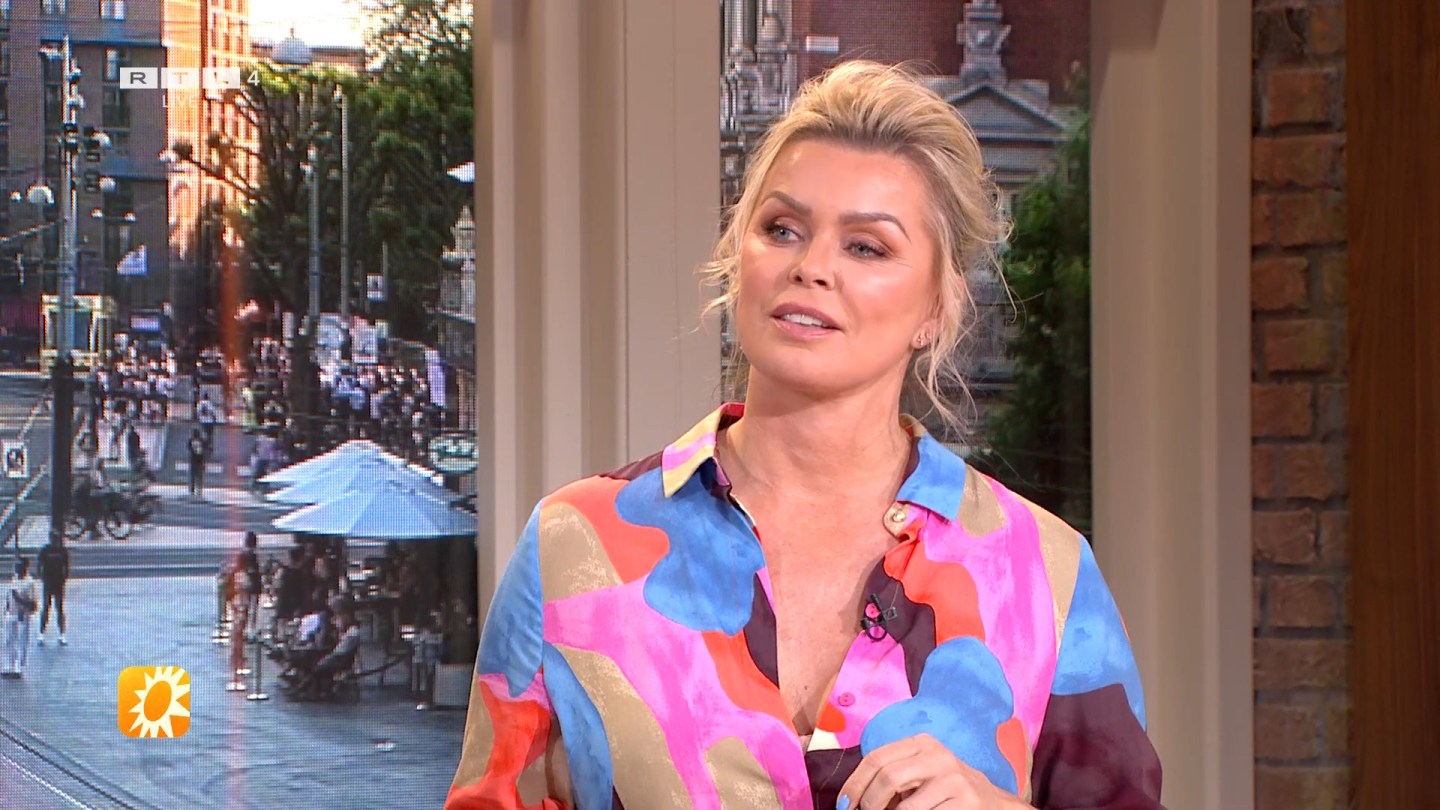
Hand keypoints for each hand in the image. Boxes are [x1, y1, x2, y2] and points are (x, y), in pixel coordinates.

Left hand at [836, 734, 1029, 809]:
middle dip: (869, 802)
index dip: (854, 784)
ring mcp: (953, 779)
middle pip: (887, 777)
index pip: (876, 758)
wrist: (991, 804)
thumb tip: (851, 797)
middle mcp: (938, 756)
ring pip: (905, 807)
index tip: (844, 804)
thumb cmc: (944, 790)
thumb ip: (890, 776)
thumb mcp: (918, 772)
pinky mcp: (965, 803)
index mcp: (921, 743)